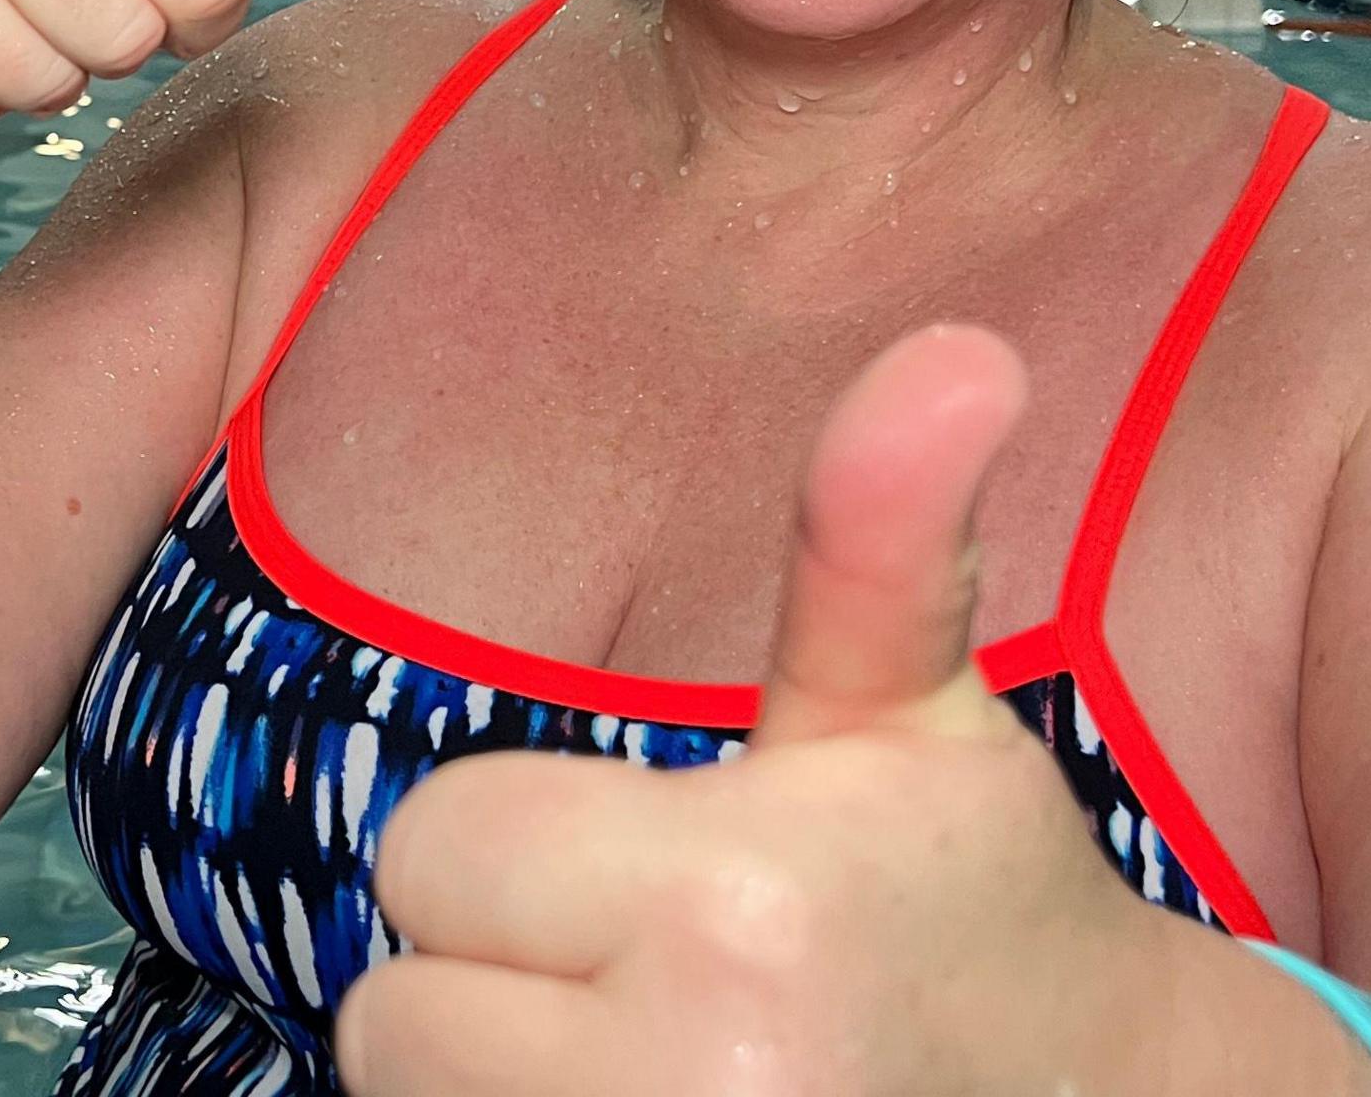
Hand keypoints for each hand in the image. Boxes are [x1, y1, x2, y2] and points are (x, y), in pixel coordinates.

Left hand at [333, 328, 1273, 1096]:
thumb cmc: (978, 918)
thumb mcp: (923, 727)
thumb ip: (881, 542)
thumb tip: (959, 347)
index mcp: (734, 904)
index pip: (429, 854)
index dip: (527, 862)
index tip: (663, 884)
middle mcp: (695, 1079)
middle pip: (392, 1012)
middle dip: (498, 994)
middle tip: (660, 994)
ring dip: (493, 1092)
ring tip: (651, 1074)